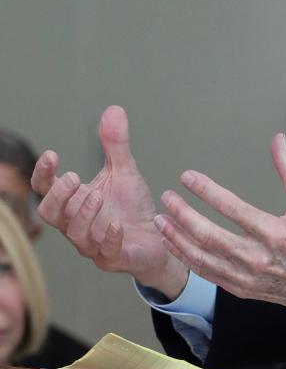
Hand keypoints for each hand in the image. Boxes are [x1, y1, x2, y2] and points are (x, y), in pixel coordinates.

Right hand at [31, 106, 187, 298]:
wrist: (160, 237)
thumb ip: (116, 145)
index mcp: (74, 203)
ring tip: (97, 195)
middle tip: (73, 177)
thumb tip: (114, 110)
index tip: (52, 154)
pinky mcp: (115, 259)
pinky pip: (105, 253)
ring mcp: (94, 244)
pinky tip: (118, 224)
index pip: (46, 189)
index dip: (43, 174)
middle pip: (51, 214)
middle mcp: (77, 224)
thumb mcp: (125, 172)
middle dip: (58, 196)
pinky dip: (110, 239)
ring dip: (83, 214)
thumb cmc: (133, 207)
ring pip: (75, 234)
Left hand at [154, 133, 285, 317]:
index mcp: (275, 233)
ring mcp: (248, 277)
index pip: (232, 208)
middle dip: (183, 214)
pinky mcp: (242, 290)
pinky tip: (175, 244)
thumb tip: (278, 140)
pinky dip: (187, 258)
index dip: (206, 190)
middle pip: (209, 235)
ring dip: (177, 238)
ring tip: (161, 220)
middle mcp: (258, 258)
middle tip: (167, 197)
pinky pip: (207, 273)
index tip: (188, 177)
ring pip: (202, 257)